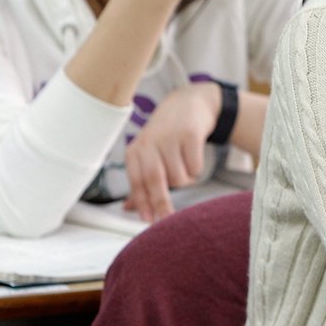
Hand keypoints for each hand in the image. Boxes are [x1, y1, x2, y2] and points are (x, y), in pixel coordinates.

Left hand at [123, 81, 224, 221]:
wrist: (188, 104)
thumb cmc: (165, 136)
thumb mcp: (148, 155)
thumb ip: (140, 181)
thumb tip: (129, 208)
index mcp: (135, 151)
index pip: (137, 181)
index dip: (142, 202)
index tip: (148, 220)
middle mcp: (149, 142)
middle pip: (155, 180)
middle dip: (161, 203)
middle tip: (167, 220)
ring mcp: (170, 137)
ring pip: (178, 177)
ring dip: (185, 180)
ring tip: (183, 165)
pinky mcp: (190, 134)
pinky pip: (195, 167)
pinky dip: (196, 168)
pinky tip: (192, 155)